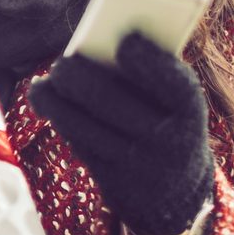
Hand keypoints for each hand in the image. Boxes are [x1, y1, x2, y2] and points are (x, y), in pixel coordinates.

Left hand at [28, 31, 214, 234]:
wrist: (176, 192)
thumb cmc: (168, 124)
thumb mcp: (173, 105)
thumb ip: (147, 77)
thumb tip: (93, 49)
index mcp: (191, 115)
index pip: (179, 87)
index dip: (153, 62)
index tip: (126, 42)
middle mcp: (169, 143)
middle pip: (113, 103)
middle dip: (79, 78)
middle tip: (61, 64)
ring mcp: (139, 166)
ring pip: (84, 127)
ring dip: (55, 102)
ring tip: (42, 84)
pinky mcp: (113, 182)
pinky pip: (79, 144)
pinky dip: (59, 120)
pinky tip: (46, 102)